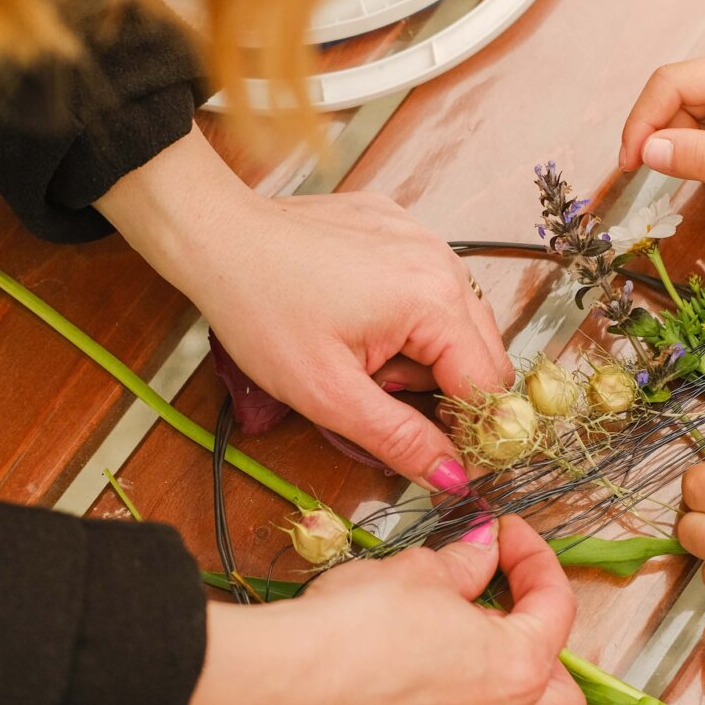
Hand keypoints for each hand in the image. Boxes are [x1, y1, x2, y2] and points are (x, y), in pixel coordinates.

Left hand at [96, 131, 510, 490]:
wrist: (218, 238)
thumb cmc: (262, 311)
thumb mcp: (328, 393)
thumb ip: (399, 439)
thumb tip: (454, 477)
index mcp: (434, 301)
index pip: (487, 387)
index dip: (472, 436)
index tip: (446, 466)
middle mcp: (443, 262)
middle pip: (481, 352)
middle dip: (443, 391)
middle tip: (381, 398)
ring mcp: (423, 236)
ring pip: (456, 321)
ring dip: (423, 354)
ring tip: (362, 356)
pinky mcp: (400, 226)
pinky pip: (429, 285)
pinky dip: (406, 315)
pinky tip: (356, 317)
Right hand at [173, 516, 584, 704]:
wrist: (286, 681)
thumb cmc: (356, 624)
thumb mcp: (418, 571)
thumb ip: (464, 564)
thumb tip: (483, 550)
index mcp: (517, 667)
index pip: (556, 609)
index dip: (535, 560)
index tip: (507, 536)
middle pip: (561, 697)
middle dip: (546, 652)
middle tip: (507, 610)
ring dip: (509, 698)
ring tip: (472, 656)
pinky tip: (423, 691)